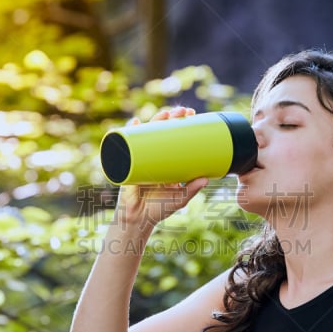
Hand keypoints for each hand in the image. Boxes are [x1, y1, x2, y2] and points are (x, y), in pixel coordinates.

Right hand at [116, 107, 208, 229]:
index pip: (174, 136)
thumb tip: (206, 179)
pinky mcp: (128, 165)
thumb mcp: (179, 199)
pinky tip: (134, 123)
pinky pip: (126, 146)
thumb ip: (191, 189)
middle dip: (171, 117)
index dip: (182, 124)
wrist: (138, 220)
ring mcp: (140, 158)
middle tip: (182, 111)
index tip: (192, 114)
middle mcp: (153, 156)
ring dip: (154, 121)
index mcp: (165, 160)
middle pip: (161, 130)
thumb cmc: (158, 209)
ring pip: (146, 134)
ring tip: (165, 114)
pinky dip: (128, 133)